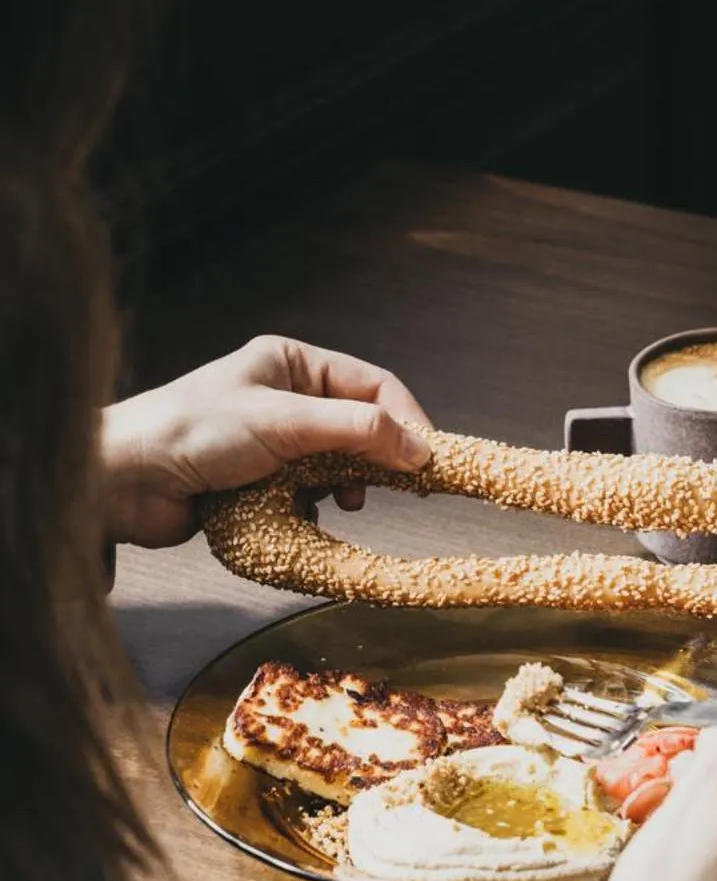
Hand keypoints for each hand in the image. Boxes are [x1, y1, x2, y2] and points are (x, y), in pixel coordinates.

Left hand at [101, 334, 431, 548]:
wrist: (123, 481)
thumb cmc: (191, 432)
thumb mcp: (283, 422)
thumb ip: (355, 432)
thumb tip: (418, 448)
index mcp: (292, 364)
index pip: (373, 386)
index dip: (407, 421)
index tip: (429, 460)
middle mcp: (286, 398)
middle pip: (359, 427)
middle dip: (379, 458)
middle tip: (405, 490)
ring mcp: (272, 442)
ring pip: (337, 464)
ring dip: (346, 485)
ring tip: (344, 502)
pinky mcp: (259, 482)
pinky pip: (308, 494)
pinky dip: (316, 508)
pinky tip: (309, 516)